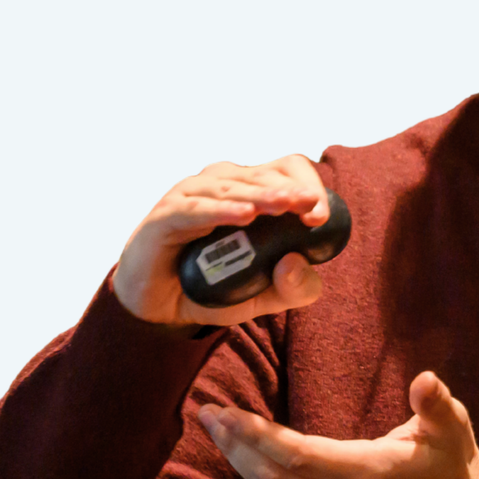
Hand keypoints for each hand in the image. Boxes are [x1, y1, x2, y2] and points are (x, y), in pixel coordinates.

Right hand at [113, 155, 330, 328]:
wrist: (159, 308)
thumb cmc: (212, 287)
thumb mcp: (263, 297)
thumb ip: (293, 289)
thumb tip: (298, 264)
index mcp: (251, 192)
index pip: (286, 171)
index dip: (307, 185)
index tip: (319, 216)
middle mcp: (223, 185)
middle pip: (263, 174)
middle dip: (290, 191)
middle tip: (311, 209)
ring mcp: (192, 196)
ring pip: (231, 186)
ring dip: (260, 196)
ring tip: (284, 206)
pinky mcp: (166, 215)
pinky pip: (195, 208)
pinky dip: (220, 210)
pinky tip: (243, 215)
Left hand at [197, 372, 478, 478]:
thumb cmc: (453, 465)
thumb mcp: (453, 429)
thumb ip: (435, 404)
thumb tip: (426, 380)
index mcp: (366, 474)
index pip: (298, 457)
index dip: (260, 437)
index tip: (231, 413)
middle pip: (273, 477)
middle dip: (236, 446)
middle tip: (208, 412)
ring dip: (240, 459)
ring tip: (215, 427)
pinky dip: (255, 471)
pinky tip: (241, 450)